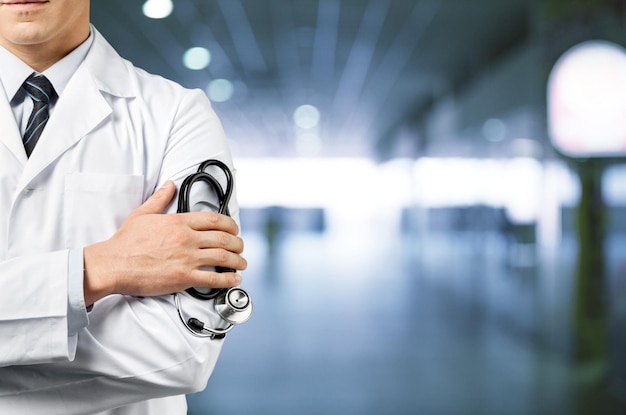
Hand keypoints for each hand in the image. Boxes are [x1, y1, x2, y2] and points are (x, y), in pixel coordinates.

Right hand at [83, 181, 246, 304]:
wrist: (113, 264)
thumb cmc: (125, 242)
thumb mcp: (143, 214)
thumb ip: (159, 198)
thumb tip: (169, 185)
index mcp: (179, 222)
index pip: (214, 219)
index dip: (230, 224)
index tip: (234, 229)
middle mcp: (186, 239)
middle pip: (223, 238)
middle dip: (238, 243)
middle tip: (241, 247)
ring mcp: (186, 259)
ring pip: (222, 258)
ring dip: (237, 260)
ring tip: (242, 263)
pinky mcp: (183, 278)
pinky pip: (213, 279)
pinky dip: (228, 279)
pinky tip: (234, 279)